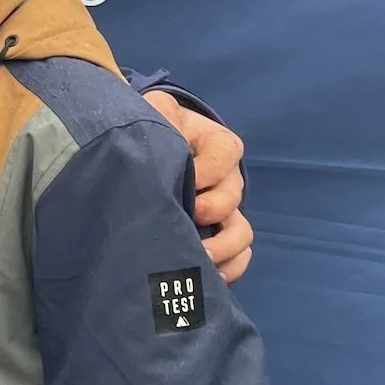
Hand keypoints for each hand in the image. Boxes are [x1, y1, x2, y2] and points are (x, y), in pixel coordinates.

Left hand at [141, 94, 250, 283]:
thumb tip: (157, 125)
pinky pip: (238, 258)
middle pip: (232, 199)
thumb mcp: (157, 110)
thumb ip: (160, 110)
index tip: (185, 179)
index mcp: (218, 145)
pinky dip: (228, 268)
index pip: (226, 156)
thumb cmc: (153, 127)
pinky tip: (206, 274)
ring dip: (223, 248)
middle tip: (185, 217)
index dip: (207, 171)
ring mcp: (224, 211)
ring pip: (241, 233)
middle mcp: (227, 180)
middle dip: (211, 210)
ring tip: (198, 256)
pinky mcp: (215, 236)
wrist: (143, 150)